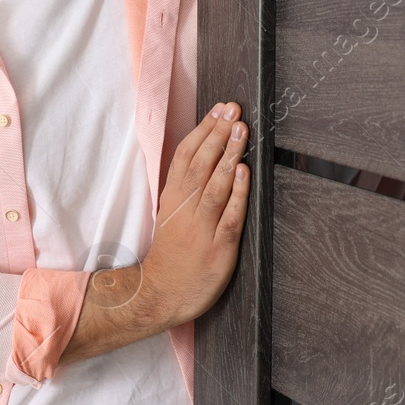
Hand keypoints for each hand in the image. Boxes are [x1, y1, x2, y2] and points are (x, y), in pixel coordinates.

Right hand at [140, 101, 248, 331]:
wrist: (161, 294)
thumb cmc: (171, 254)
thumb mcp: (170, 215)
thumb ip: (185, 188)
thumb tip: (206, 155)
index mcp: (172, 198)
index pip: (185, 155)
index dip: (203, 130)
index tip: (218, 109)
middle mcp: (185, 208)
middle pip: (200, 163)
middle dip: (218, 133)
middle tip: (233, 110)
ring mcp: (201, 227)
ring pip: (215, 184)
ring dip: (229, 155)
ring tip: (241, 130)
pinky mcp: (219, 247)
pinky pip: (229, 215)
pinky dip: (237, 193)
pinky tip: (244, 173)